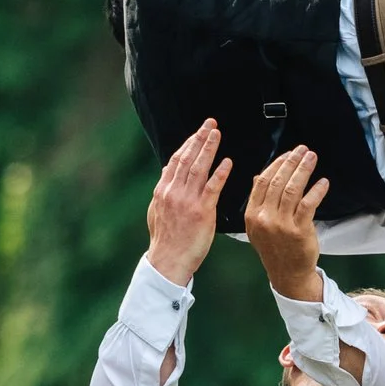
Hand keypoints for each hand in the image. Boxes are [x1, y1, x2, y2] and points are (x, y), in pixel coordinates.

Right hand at [146, 119, 233, 285]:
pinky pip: (212, 188)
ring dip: (208, 148)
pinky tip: (227, 162)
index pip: (176, 160)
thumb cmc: (166, 239)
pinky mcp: (202, 211)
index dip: (188, 143)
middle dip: (199, 138)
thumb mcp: (157, 211)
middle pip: (188, 158)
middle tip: (210, 124)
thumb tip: (167, 170)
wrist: (168, 261)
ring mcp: (187, 201)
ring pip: (198, 168)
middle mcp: (174, 192)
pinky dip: (220, 173)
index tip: (198, 132)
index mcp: (163, 191)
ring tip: (217, 134)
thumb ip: (163, 190)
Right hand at [242, 146, 326, 302]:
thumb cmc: (275, 247)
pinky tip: (323, 182)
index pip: (262, 182)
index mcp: (251, 214)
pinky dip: (317, 190)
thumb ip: (259, 201)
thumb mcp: (258, 225)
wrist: (287, 274)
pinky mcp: (298, 230)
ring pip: (293, 189)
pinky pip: (308, 204)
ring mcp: (281, 225)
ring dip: (304, 170)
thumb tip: (260, 175)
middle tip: (303, 150)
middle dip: (292, 162)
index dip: (277, 165)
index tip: (289, 154)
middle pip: (278, 182)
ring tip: (312, 158)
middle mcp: (264, 218)